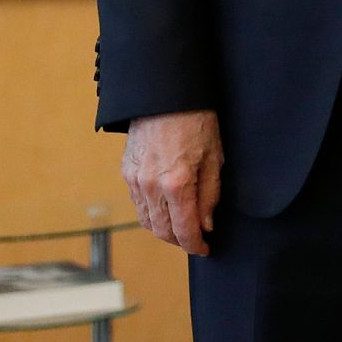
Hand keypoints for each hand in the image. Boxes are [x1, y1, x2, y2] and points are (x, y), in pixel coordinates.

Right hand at [121, 109, 223, 255]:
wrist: (166, 93)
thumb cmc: (196, 119)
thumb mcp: (214, 155)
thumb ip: (210, 194)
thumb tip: (206, 224)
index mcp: (177, 183)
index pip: (185, 230)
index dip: (196, 245)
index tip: (205, 248)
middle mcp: (151, 187)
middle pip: (163, 231)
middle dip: (180, 240)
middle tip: (195, 238)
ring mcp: (135, 180)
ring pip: (147, 221)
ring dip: (164, 230)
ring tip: (181, 226)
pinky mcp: (127, 171)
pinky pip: (137, 204)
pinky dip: (150, 213)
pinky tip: (164, 208)